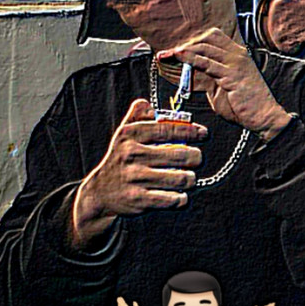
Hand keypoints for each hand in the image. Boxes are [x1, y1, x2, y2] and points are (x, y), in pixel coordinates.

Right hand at [71, 99, 205, 247]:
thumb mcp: (123, 134)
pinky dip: (182, 198)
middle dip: (195, 157)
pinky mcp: (140, 200)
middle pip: (180, 154)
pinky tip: (181, 194)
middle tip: (197, 158)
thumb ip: (137, 116)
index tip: (203, 133)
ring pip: (180, 178)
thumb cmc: (120, 159)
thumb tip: (150, 105)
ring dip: (190, 178)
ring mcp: (136, 179)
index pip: (167, 129)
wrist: (100, 193)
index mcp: (130, 135)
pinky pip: (173, 199)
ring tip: (189, 177)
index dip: (190, 130)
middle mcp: (132, 155)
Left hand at [159, 28, 291, 140]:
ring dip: (183, 51)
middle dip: (184, 44)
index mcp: (238, 54)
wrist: (264, 117)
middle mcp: (237, 55)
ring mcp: (235, 64)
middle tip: (166, 52)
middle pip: (206, 39)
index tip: (177, 49)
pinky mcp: (231, 76)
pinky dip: (190, 60)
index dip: (194, 40)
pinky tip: (180, 58)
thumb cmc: (244, 105)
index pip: (213, 36)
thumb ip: (209, 78)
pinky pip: (207, 64)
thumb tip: (190, 75)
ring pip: (204, 49)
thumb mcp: (224, 86)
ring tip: (167, 55)